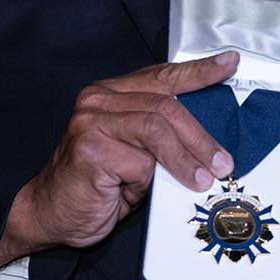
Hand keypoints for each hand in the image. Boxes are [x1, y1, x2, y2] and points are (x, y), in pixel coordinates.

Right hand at [0, 51, 241, 263]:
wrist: (51, 215)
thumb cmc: (96, 186)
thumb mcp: (137, 156)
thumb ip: (162, 139)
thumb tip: (209, 144)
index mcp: (112, 94)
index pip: (162, 76)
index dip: (198, 71)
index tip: (228, 63)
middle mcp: (98, 100)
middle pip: (166, 105)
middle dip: (201, 137)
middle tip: (222, 161)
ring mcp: (90, 122)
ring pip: (157, 128)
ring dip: (186, 158)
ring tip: (201, 178)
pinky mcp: (89, 149)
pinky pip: (139, 161)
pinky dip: (149, 180)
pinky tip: (139, 191)